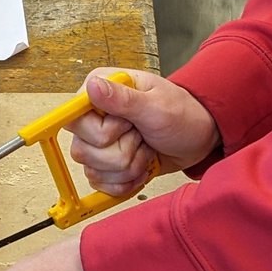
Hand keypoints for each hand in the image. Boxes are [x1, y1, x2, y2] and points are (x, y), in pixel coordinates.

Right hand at [68, 68, 219, 197]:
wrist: (198, 138)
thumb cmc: (182, 115)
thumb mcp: (156, 106)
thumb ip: (122, 98)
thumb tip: (91, 86)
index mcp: (99, 91)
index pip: (73, 120)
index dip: (102, 132)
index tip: (128, 126)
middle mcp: (93, 117)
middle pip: (83, 151)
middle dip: (122, 153)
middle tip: (143, 136)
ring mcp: (97, 142)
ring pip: (92, 171)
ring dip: (129, 167)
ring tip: (146, 149)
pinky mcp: (105, 164)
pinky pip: (101, 184)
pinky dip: (127, 182)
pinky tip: (142, 166)